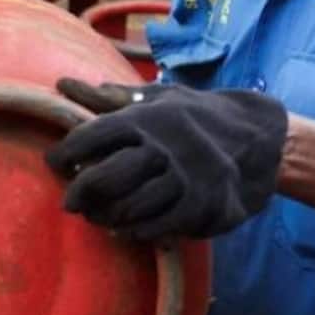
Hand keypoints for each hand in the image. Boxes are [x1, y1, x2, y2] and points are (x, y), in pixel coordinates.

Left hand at [44, 78, 288, 241]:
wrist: (261, 140)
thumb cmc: (197, 118)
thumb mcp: (158, 98)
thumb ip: (110, 97)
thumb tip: (63, 84)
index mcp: (148, 116)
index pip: (92, 134)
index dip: (65, 151)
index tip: (54, 162)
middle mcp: (163, 145)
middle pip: (104, 177)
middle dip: (80, 192)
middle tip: (71, 201)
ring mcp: (184, 177)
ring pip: (128, 207)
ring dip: (106, 216)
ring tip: (97, 216)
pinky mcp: (201, 205)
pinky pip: (156, 227)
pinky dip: (136, 231)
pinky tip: (127, 228)